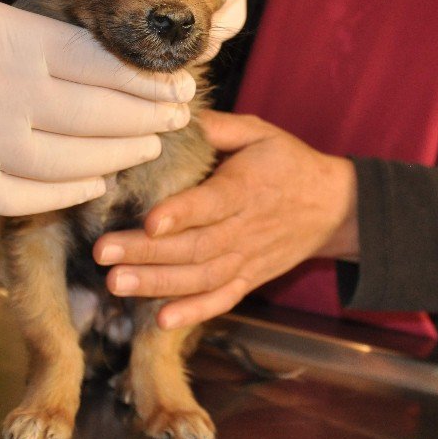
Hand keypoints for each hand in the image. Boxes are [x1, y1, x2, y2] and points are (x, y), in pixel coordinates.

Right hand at [0, 0, 194, 215]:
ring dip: (120, 155)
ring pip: (75, 161)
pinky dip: (68, 190)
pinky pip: (28, 195)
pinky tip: (93, 179)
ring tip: (147, 146)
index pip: (101, 63)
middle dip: (150, 117)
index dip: (147, 79)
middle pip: (101, 114)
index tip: (179, 85)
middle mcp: (2, 95)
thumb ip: (9, 8)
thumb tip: (62, 26)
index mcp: (4, 38)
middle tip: (177, 117)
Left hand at [94, 111, 358, 329]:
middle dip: (147, 252)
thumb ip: (219, 128)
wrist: (333, 207)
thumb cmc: (288, 162)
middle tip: (103, 252)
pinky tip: (162, 320)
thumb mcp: (260, 133)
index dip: (181, 214)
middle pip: (196, 245)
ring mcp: (248, 258)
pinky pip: (222, 300)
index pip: (212, 204)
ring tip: (116, 283)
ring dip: (158, 283)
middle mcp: (247, 228)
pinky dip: (194, 312)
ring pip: (202, 276)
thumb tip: (172, 118)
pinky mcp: (250, 279)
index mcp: (247, 187)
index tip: (148, 221)